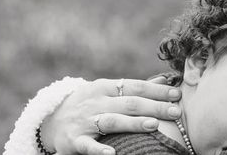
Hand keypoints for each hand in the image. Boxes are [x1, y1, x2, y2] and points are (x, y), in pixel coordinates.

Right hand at [42, 77, 181, 154]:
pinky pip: (87, 145)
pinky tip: (112, 154)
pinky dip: (99, 150)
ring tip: (153, 125)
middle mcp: (95, 102)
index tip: (177, 94)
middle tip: (175, 111)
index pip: (136, 86)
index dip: (157, 90)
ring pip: (111, 120)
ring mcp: (84, 121)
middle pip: (128, 103)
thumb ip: (135, 88)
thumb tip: (164, 78)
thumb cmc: (88, 104)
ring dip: (133, 123)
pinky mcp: (74, 140)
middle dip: (154, 106)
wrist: (49, 119)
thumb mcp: (107, 92)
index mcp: (105, 87)